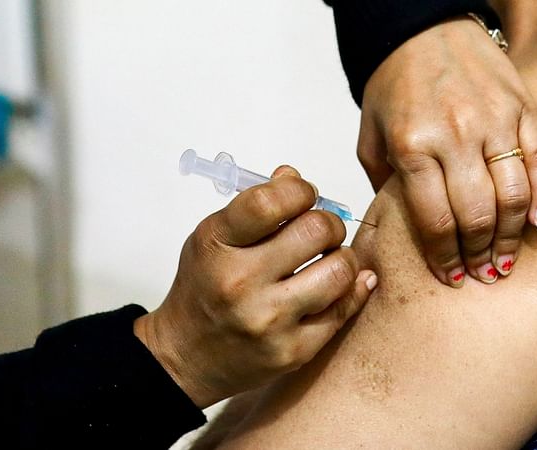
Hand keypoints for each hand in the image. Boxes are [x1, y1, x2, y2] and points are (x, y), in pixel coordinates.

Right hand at [134, 167, 376, 407]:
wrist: (186, 357)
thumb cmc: (204, 289)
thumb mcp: (213, 239)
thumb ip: (254, 207)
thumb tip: (293, 178)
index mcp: (217, 246)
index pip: (270, 202)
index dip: (300, 190)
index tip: (304, 195)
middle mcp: (241, 284)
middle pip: (316, 231)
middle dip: (328, 223)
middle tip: (322, 231)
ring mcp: (269, 321)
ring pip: (340, 271)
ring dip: (342, 257)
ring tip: (329, 260)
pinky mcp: (293, 351)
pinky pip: (343, 310)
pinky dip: (351, 290)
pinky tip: (340, 284)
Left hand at [357, 16, 536, 285]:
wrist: (421, 28)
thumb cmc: (393, 84)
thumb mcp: (371, 137)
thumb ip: (386, 186)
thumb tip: (403, 230)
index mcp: (413, 146)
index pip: (436, 221)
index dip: (446, 259)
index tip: (451, 278)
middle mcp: (455, 134)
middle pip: (477, 215)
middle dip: (479, 255)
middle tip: (481, 275)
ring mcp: (494, 119)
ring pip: (513, 194)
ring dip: (511, 237)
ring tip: (505, 261)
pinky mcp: (522, 106)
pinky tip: (536, 224)